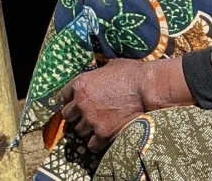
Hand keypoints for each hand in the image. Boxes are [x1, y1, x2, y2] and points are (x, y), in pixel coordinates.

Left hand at [60, 58, 192, 152]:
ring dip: (87, 128)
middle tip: (88, 114)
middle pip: (67, 115)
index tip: (78, 101)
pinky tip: (104, 137)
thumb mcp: (111, 66)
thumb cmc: (132, 73)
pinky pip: (92, 144)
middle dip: (77, 115)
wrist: (147, 88)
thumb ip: (97, 74)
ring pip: (79, 131)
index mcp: (80, 84)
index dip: (72, 98)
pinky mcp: (102, 134)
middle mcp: (81, 103)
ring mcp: (91, 120)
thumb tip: (98, 77)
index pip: (64, 95)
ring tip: (99, 125)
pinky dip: (97, 142)